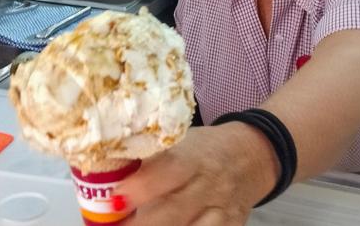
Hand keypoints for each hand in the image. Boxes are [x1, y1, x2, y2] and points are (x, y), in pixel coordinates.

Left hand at [116, 123, 277, 225]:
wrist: (253, 155)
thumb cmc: (207, 148)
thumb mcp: (182, 142)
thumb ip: (152, 158)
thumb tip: (106, 171)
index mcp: (194, 157)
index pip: (166, 172)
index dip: (138, 188)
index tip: (112, 200)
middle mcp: (210, 185)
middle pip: (173, 212)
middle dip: (139, 225)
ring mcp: (222, 211)